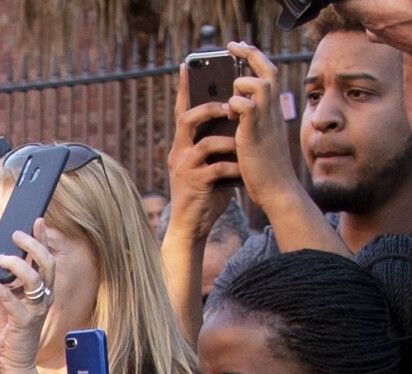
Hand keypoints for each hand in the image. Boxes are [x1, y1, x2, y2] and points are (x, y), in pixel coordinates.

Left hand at [0, 219, 54, 373]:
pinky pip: (11, 299)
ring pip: (34, 279)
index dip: (43, 239)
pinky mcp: (24, 321)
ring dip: (17, 264)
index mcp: (42, 289)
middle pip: (46, 265)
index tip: (37, 220)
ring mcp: (36, 309)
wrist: (14, 359)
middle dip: (33, 245)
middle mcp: (44, 297)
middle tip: (15, 235)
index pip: (46, 259)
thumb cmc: (8, 328)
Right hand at [167, 64, 237, 240]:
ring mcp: (185, 168)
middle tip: (228, 104)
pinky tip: (242, 169)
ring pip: (205, 143)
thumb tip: (234, 123)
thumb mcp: (207, 165)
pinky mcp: (195, 183)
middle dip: (208, 108)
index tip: (186, 65)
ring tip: (242, 140)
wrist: (190, 225)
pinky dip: (233, 166)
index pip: (180, 112)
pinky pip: (217, 167)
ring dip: (227, 139)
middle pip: (187, 120)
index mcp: (182, 146)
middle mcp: (179, 153)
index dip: (183, 89)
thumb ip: (215, 146)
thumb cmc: (203, 194)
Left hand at [228, 41, 303, 210]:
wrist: (277, 191)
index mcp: (273, 113)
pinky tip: (230, 117)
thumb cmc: (266, 171)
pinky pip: (245, 105)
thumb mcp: (259, 141)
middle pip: (267, 70)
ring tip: (231, 103)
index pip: (269, 76)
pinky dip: (234, 105)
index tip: (242, 50)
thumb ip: (251, 125)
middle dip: (249, 54)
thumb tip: (234, 114)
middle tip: (231, 47)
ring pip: (258, 83)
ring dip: (240, 85)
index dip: (256, 60)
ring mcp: (265, 122)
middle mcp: (273, 112)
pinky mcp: (254, 134)